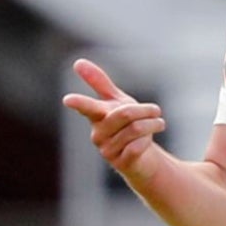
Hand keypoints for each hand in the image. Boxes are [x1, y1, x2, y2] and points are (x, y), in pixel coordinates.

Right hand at [62, 58, 166, 182]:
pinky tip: (147, 142)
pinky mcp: (120, 163)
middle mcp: (98, 134)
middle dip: (145, 110)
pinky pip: (138, 146)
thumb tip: (77, 62)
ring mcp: (107, 150)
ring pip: (135, 129)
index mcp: (96, 116)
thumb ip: (99, 82)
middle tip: (156, 110)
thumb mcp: (116, 101)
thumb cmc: (127, 124)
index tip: (67, 99)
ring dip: (152, 124)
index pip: (86, 107)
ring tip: (157, 124)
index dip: (79, 103)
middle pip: (124, 114)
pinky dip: (148, 140)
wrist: (142, 154)